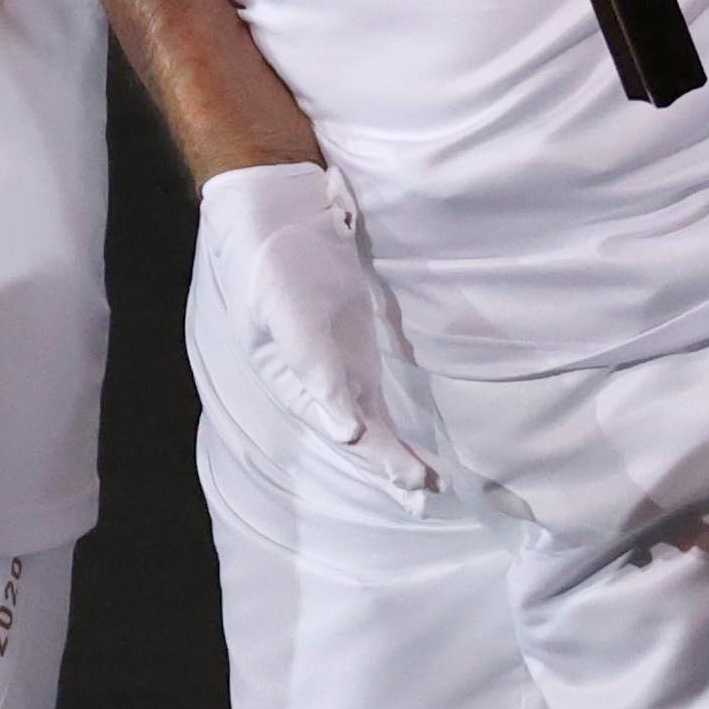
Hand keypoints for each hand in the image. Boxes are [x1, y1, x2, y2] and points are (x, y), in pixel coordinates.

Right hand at [197, 162, 437, 503]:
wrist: (280, 214)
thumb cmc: (275, 262)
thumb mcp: (288, 314)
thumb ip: (314, 371)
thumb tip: (346, 430)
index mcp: (294, 381)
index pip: (342, 428)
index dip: (378, 455)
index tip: (412, 476)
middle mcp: (317, 384)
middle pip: (360, 436)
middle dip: (392, 467)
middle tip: (429, 494)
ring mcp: (339, 368)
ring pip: (372, 425)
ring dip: (398, 458)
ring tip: (432, 487)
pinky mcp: (356, 349)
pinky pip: (379, 399)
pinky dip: (397, 430)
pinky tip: (418, 454)